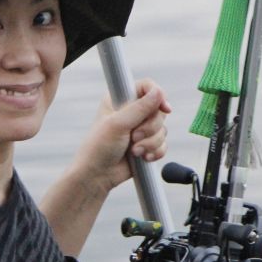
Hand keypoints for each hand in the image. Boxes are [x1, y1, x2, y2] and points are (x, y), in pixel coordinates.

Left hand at [72, 78, 170, 195]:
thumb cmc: (99, 147)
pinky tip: (142, 158)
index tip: (164, 108)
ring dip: (150, 143)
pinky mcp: (146, 144)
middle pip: (159, 110)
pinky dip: (155, 152)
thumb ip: (139, 108)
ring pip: (162, 129)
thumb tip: (158, 92)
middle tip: (134, 136)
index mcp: (120, 98)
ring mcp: (140, 128)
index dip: (158, 95)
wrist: (97, 174)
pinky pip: (163, 144)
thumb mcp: (118, 124)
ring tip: (134, 151)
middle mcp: (132, 111)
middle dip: (150, 128)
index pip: (146, 87)